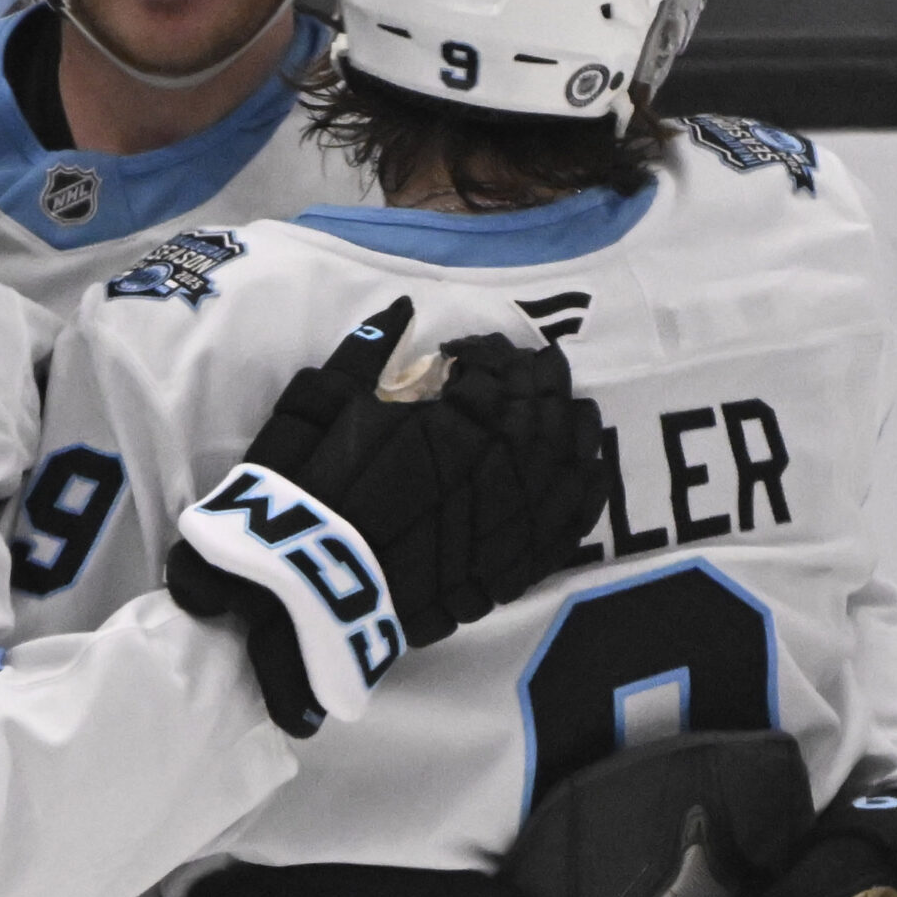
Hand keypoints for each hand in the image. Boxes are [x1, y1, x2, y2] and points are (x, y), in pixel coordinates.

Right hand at [170, 300, 607, 734]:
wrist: (305, 588)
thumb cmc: (302, 495)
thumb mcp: (315, 410)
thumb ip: (362, 356)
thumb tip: (401, 309)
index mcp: (444, 422)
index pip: (495, 373)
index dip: (496, 355)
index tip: (481, 350)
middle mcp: (487, 466)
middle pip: (539, 413)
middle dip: (545, 383)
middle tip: (544, 367)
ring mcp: (505, 521)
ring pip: (566, 462)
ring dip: (576, 429)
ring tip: (576, 410)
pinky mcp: (508, 568)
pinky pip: (567, 524)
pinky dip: (588, 492)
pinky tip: (594, 470)